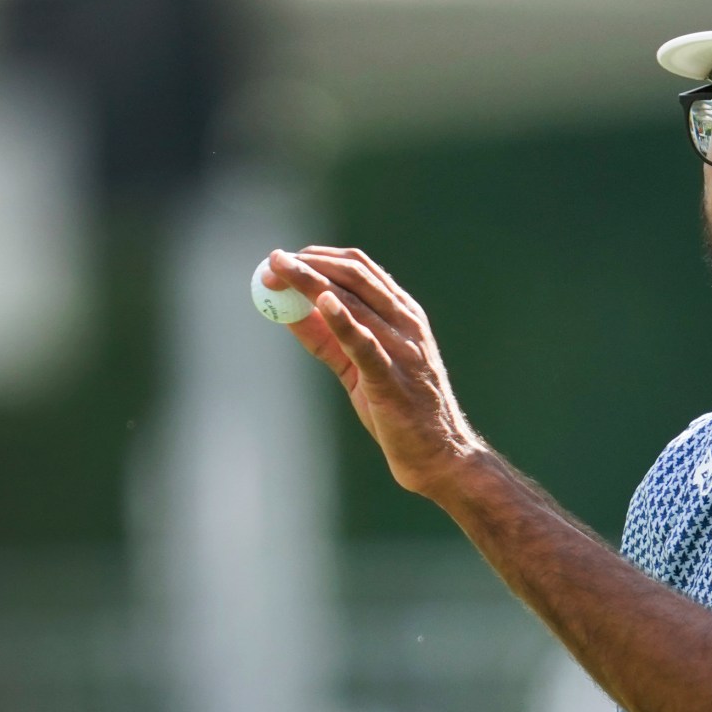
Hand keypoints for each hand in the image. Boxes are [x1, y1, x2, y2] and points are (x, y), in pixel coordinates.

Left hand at [260, 248, 479, 498]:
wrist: (437, 454)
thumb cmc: (398, 408)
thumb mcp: (359, 366)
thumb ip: (328, 338)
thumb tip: (286, 311)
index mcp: (404, 315)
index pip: (361, 269)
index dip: (320, 256)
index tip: (288, 257)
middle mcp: (407, 324)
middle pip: (355, 277)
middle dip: (310, 264)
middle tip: (274, 262)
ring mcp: (403, 350)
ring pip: (355, 303)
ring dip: (313, 284)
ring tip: (280, 274)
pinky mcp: (392, 380)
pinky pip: (365, 345)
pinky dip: (344, 322)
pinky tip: (323, 303)